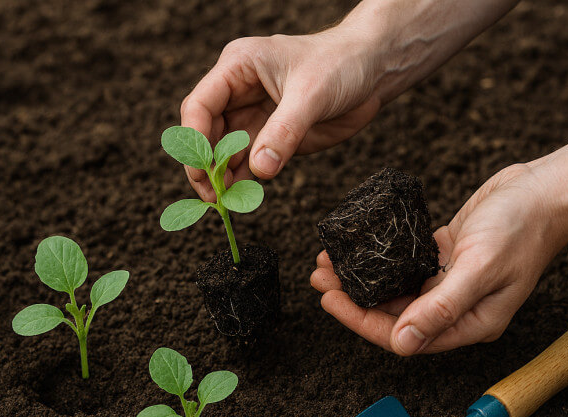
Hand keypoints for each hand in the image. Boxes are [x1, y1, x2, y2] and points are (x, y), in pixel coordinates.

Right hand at [179, 29, 381, 200]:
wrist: (372, 71)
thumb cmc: (341, 64)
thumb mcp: (312, 93)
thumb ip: (284, 131)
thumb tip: (260, 169)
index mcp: (238, 67)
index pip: (199, 104)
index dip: (195, 139)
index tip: (203, 169)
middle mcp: (237, 92)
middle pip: (204, 132)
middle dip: (205, 164)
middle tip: (212, 194)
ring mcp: (251, 116)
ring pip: (221, 151)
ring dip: (221, 177)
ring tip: (224, 201)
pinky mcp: (268, 137)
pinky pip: (245, 163)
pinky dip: (240, 181)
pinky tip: (239, 196)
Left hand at [311, 164, 567, 354]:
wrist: (546, 188)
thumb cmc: (523, 228)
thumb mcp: (479, 268)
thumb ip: (440, 308)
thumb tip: (401, 342)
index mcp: (468, 323)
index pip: (402, 336)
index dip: (362, 322)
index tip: (331, 300)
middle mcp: (456, 308)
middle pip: (392, 313)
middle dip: (352, 298)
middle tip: (320, 279)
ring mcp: (448, 282)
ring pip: (393, 288)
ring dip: (361, 277)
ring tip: (328, 262)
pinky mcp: (444, 256)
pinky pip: (402, 264)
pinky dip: (378, 258)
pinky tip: (357, 248)